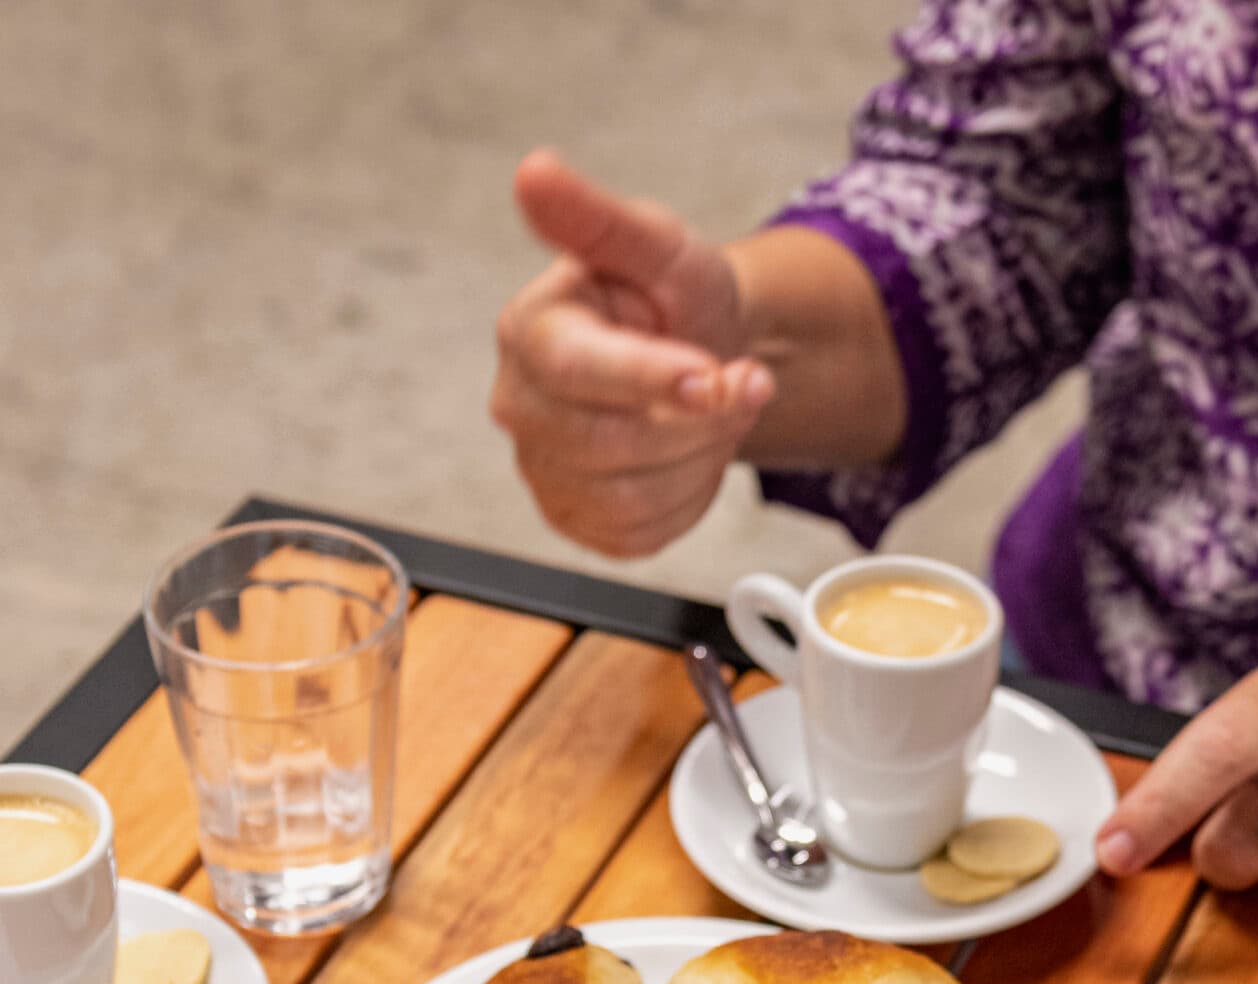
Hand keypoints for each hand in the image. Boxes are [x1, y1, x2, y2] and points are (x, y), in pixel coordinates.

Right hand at [491, 151, 772, 556]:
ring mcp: (541, 471)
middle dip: (698, 420)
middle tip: (738, 382)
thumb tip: (535, 173)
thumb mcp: (656, 245)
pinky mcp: (574, 521)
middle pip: (612, 444)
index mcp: (528, 332)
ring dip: (698, 459)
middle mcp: (519, 406)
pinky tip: (687, 454)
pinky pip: (640, 535)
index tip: (713, 373)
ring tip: (710, 414)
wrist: (701, 355)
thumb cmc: (672, 299)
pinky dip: (685, 499)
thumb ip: (599, 219)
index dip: (654, 379)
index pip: (579, 371)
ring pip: (633, 498)